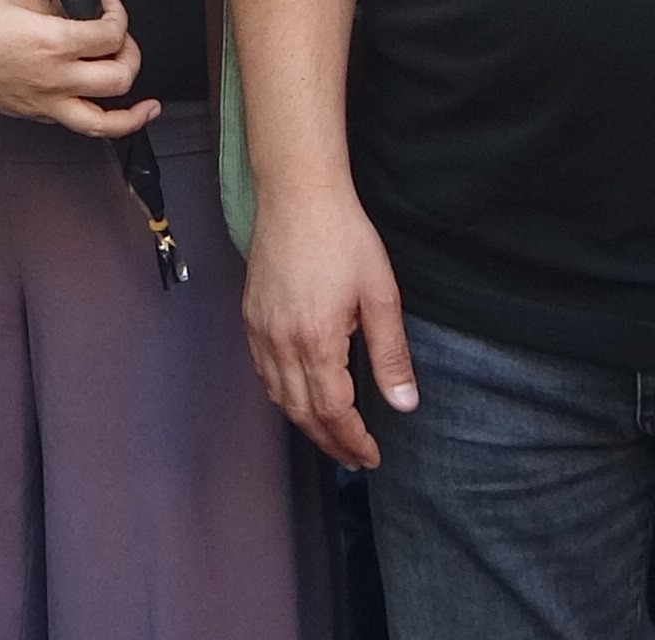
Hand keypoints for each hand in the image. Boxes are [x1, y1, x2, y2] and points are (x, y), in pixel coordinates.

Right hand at [0, 0, 158, 137]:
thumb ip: (56, 7)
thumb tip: (74, 16)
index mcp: (54, 42)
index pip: (110, 35)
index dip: (119, 15)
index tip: (109, 4)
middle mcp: (54, 78)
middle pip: (119, 79)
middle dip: (131, 55)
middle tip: (121, 40)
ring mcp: (40, 101)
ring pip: (101, 123)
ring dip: (130, 116)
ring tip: (147, 108)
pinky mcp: (26, 112)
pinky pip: (69, 120)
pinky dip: (90, 113)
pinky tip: (95, 103)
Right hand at [241, 188, 415, 467]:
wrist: (298, 196)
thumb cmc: (343, 238)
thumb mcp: (381, 296)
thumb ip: (391, 355)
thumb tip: (403, 403)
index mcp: (316, 341)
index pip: (332, 411)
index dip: (352, 439)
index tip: (371, 455)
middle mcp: (281, 343)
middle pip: (302, 412)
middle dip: (329, 441)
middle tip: (354, 457)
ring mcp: (260, 330)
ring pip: (278, 396)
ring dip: (305, 422)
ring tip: (330, 435)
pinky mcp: (250, 317)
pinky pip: (262, 372)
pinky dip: (282, 395)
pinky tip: (299, 395)